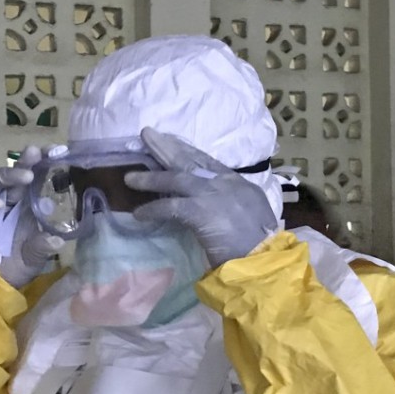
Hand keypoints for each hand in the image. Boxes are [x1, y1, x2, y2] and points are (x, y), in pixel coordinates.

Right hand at [0, 146, 62, 286]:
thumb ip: (42, 248)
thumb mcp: (32, 260)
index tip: (58, 151)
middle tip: (38, 153)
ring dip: (8, 175)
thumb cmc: (10, 268)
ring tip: (25, 176)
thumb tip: (58, 239)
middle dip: (26, 162)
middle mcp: (5, 201)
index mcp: (25, 206)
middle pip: (14, 175)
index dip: (43, 164)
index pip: (34, 179)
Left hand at [124, 127, 276, 266]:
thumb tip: (219, 212)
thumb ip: (235, 209)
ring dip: (151, 178)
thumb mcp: (253, 218)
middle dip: (168, 147)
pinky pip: (169, 206)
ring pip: (176, 179)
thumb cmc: (261, 247)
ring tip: (130, 178)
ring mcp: (213, 194)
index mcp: (240, 184)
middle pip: (191, 161)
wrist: (264, 258)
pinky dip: (152, 209)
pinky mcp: (200, 210)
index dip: (189, 153)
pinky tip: (139, 214)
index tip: (174, 145)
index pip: (209, 163)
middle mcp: (226, 183)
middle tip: (147, 134)